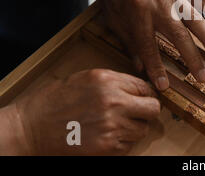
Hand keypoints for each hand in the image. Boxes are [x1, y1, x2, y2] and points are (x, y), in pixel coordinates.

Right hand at [14, 69, 159, 154]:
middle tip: (139, 113)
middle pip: (153, 109)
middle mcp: (114, 102)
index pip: (145, 87)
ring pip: (142, 129)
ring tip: (116, 125)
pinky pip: (130, 145)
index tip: (143, 99)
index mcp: (108, 81)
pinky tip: (107, 136)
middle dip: (148, 111)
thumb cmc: (54, 101)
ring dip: (134, 128)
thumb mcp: (86, 78)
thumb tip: (139, 88)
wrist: (30, 128)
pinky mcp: (107, 147)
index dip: (146, 94)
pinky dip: (123, 142)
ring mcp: (111, 126)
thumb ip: (115, 82)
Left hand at [94, 0, 204, 90]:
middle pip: (179, 36)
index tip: (165, 85)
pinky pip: (203, 0)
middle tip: (203, 78)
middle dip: (192, 59)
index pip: (149, 47)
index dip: (156, 68)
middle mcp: (159, 6)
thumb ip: (129, 43)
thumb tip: (141, 67)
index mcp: (138, 15)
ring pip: (196, 21)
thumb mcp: (113, 19)